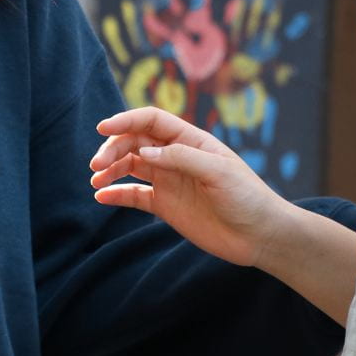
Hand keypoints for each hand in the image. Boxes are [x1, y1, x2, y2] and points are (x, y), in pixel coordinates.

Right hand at [89, 107, 289, 267]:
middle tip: (97, 166)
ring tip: (96, 180)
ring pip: (131, 166)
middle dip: (113, 149)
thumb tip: (144, 151)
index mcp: (190, 140)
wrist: (260, 235)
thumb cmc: (247, 197)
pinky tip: (101, 196)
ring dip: (110, 169)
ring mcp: (170, 180)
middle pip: (135, 142)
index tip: (103, 129)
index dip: (126, 120)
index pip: (152, 120)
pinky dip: (117, 193)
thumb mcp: (218, 171)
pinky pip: (135, 195)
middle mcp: (176, 156)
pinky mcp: (166, 205)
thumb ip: (180, 157)